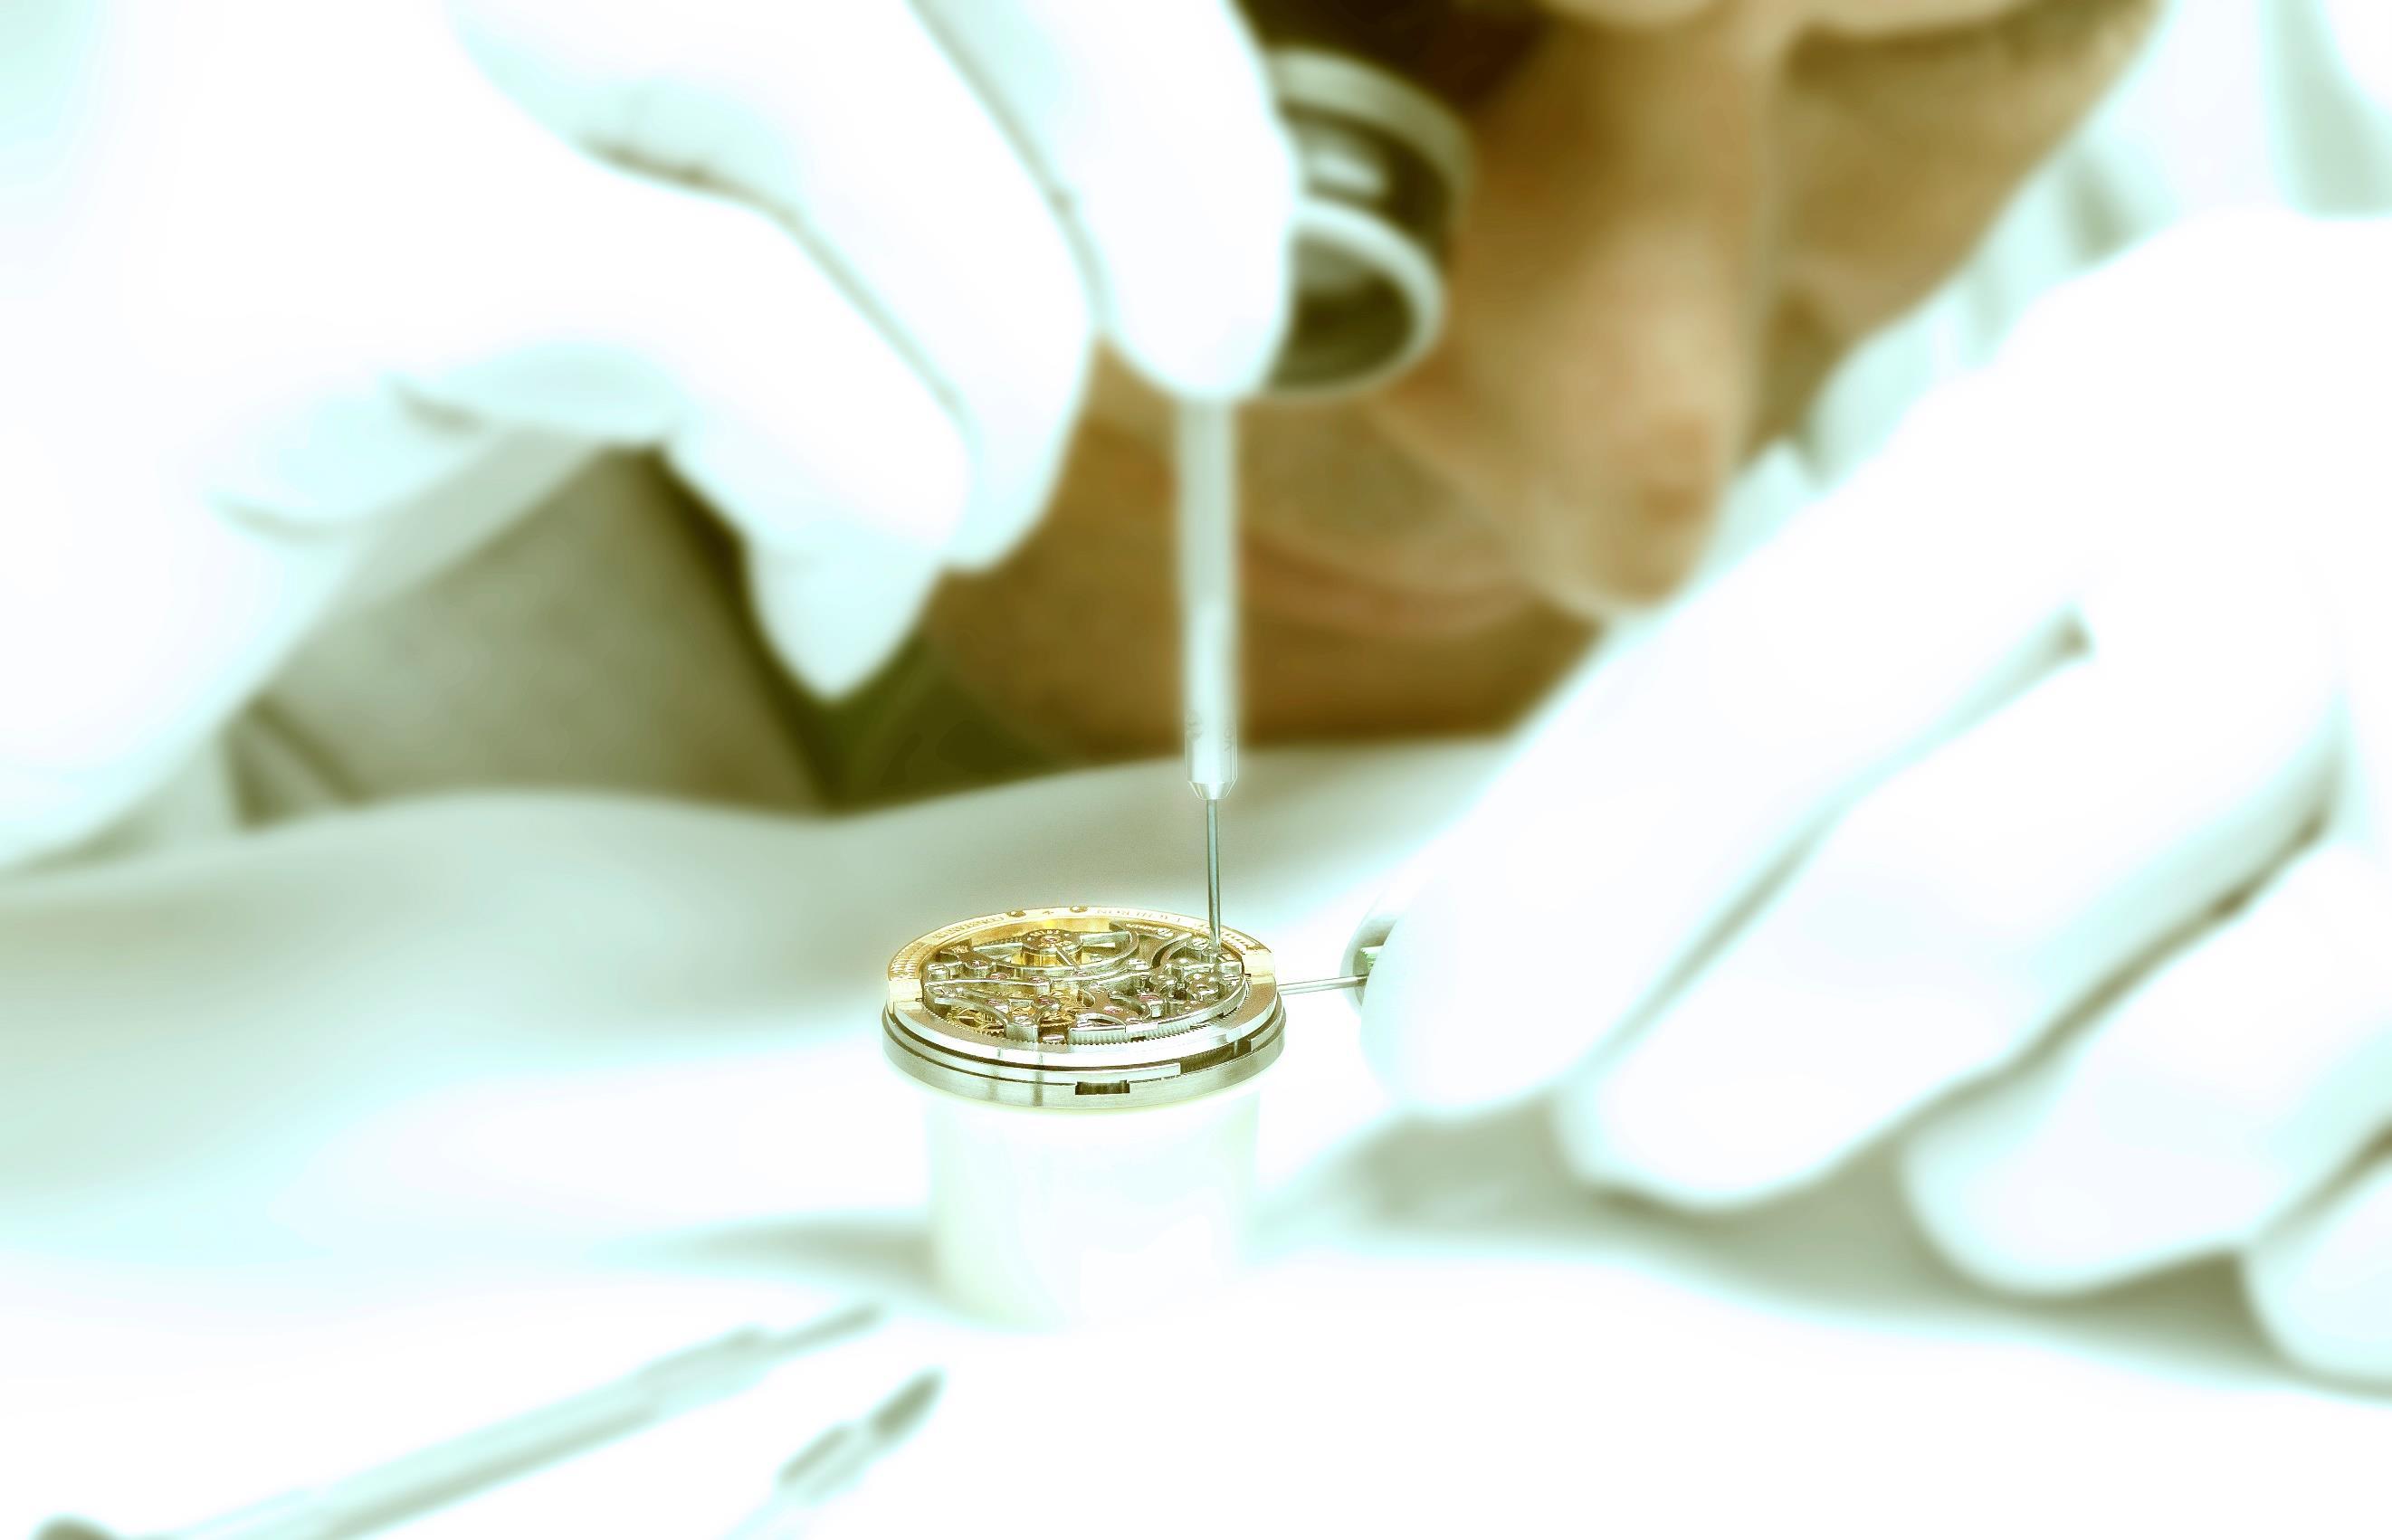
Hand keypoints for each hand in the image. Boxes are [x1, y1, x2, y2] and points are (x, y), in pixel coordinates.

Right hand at [0, 0, 1291, 864]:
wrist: (48, 582)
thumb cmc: (365, 378)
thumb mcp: (651, 182)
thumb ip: (855, 112)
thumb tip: (1166, 157)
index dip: (1139, 37)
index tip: (1227, 236)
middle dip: (1140, 138)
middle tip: (1207, 354)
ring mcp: (298, 1)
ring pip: (832, 94)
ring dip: (983, 361)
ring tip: (952, 523)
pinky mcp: (275, 211)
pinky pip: (713, 314)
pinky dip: (850, 488)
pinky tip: (818, 606)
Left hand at [1355, 210, 2391, 1380]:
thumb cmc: (2274, 494)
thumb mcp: (2058, 447)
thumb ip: (1816, 633)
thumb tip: (1523, 897)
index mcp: (2125, 421)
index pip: (1764, 694)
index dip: (1561, 902)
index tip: (1438, 1040)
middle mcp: (2316, 584)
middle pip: (1937, 911)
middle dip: (1719, 1082)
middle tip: (1644, 1132)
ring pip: (2157, 1118)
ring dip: (1996, 1187)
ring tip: (1980, 1138)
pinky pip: (2351, 1256)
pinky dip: (2239, 1262)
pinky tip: (2211, 1168)